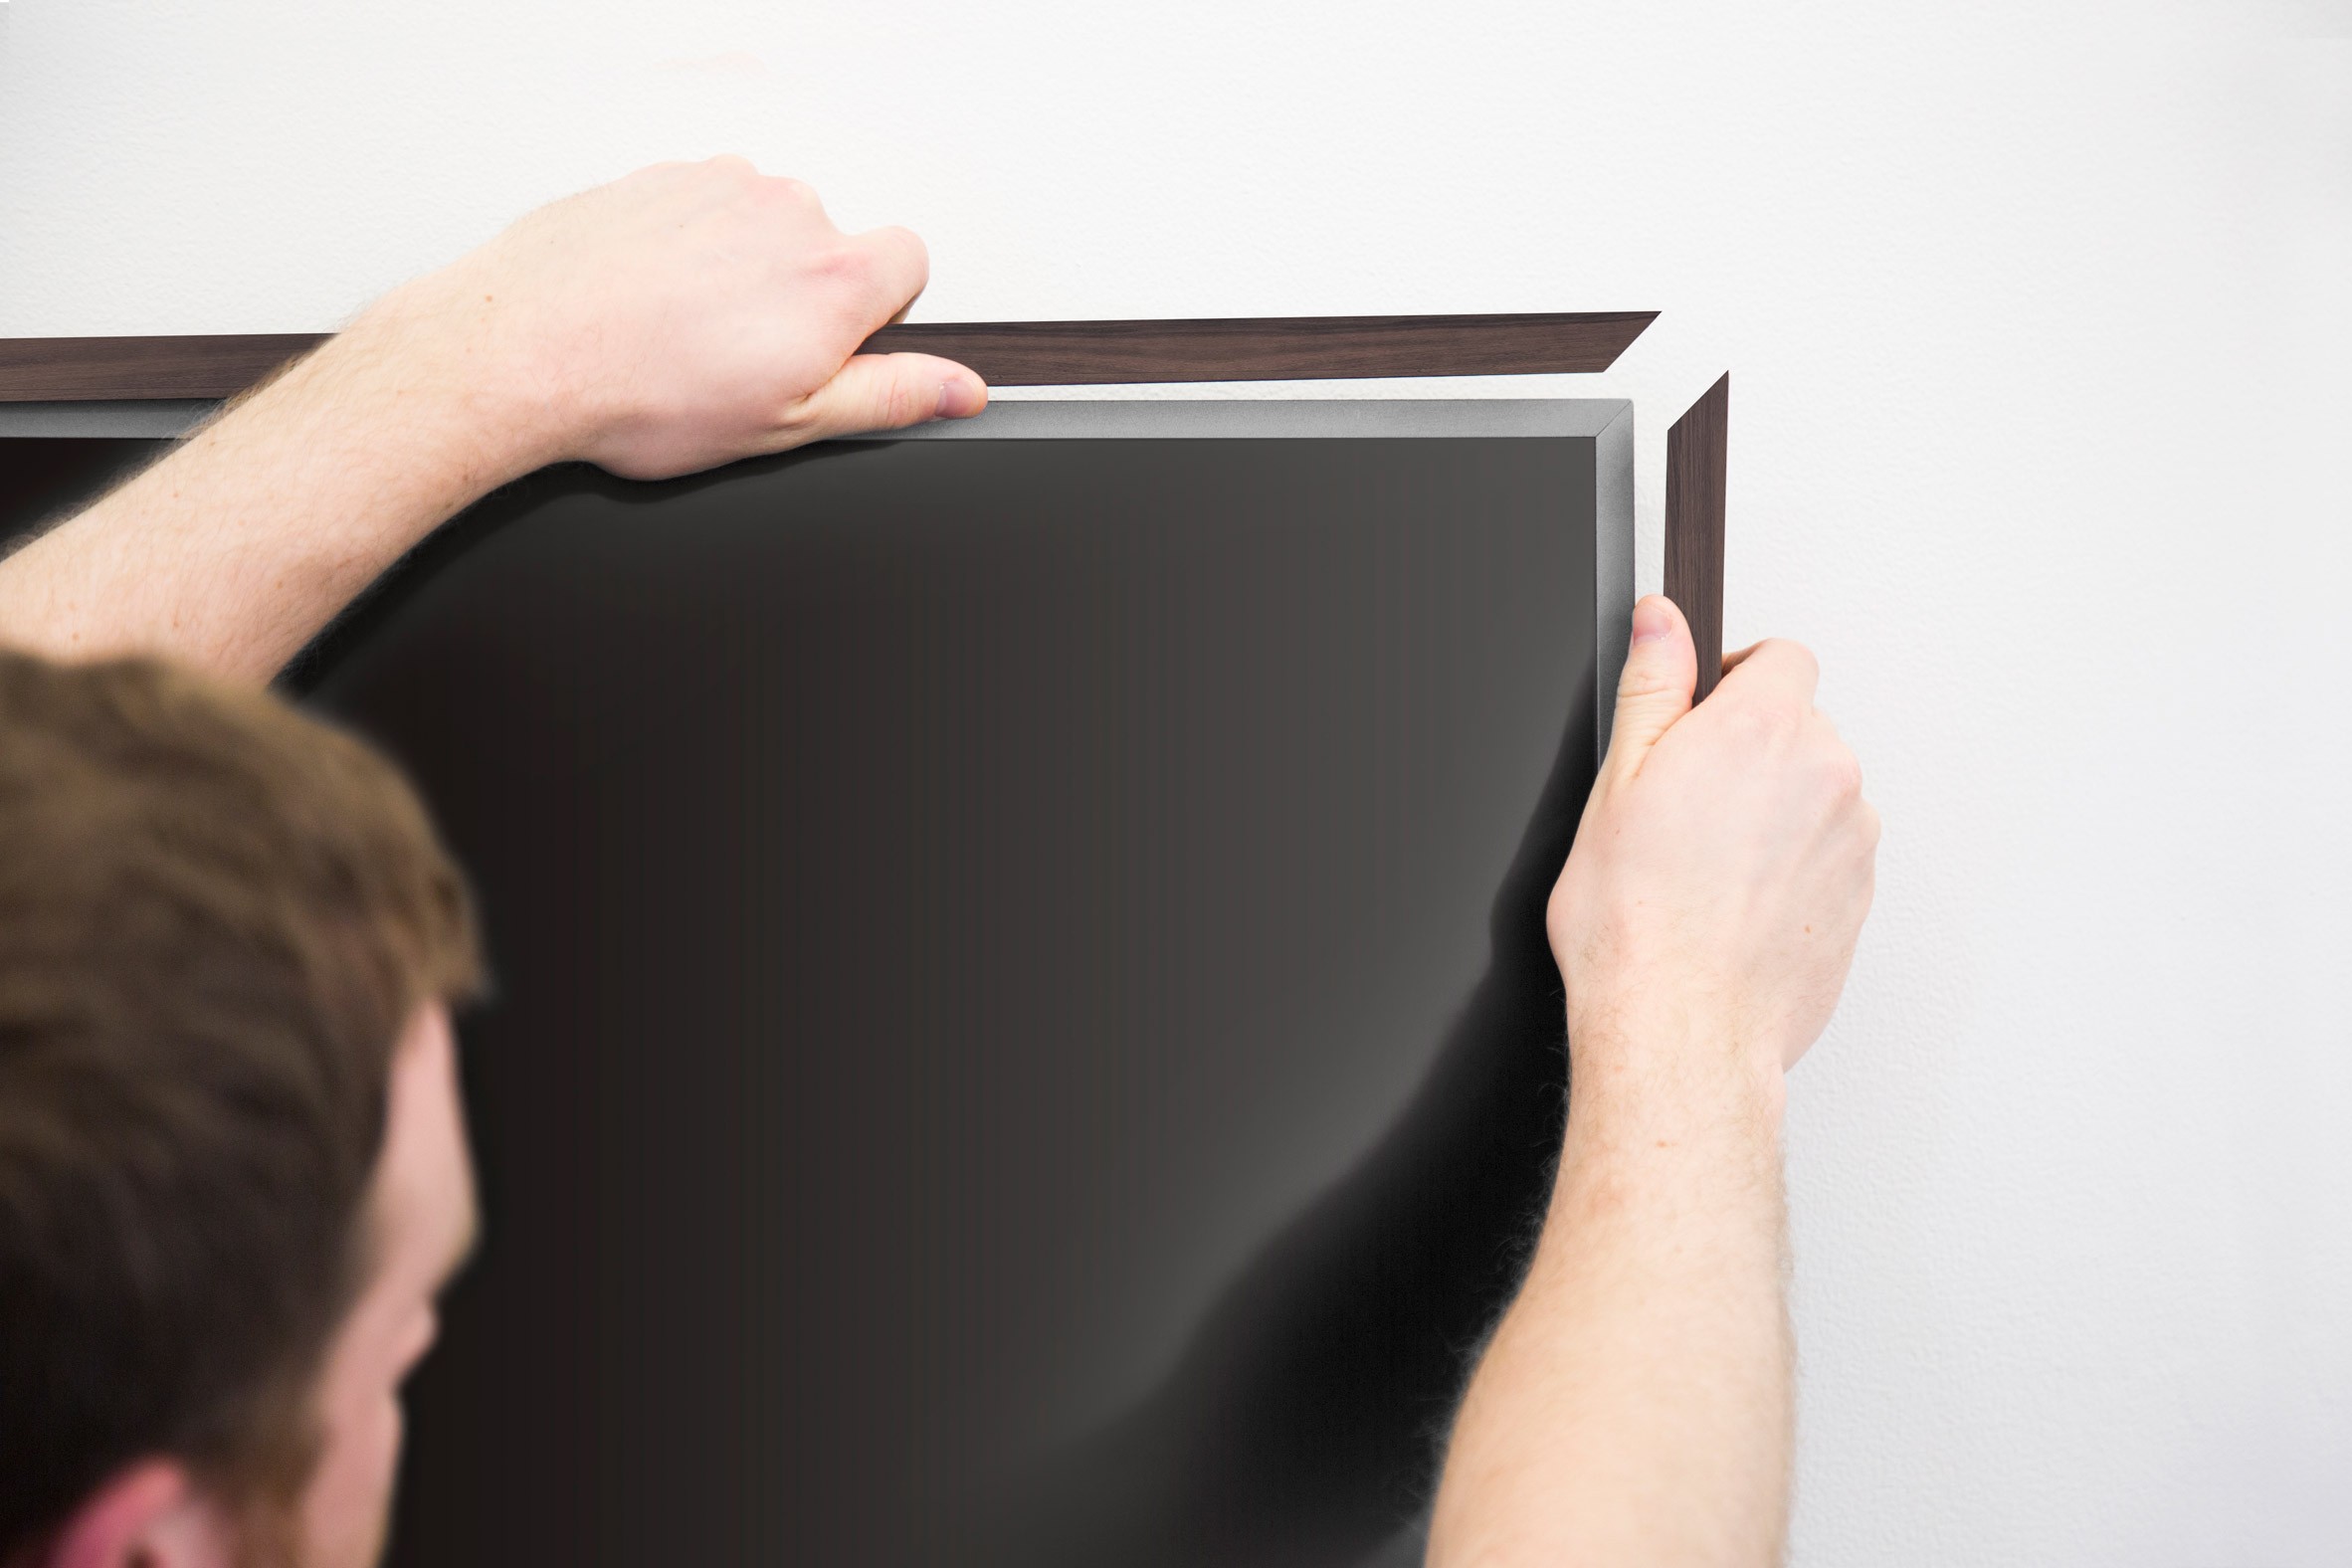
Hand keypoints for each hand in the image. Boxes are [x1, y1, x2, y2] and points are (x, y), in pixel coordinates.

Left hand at [364, 156, 986, 479]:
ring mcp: (718, 185)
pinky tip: (649, 300)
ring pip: (761, 222)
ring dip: (740, 268)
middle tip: (743, 356)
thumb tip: (960, 390)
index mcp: (834, 278)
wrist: (522, 351)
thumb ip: (892, 397)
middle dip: (800, 293)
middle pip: (830, 243)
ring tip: (686, 331)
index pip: (909, 262)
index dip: (877, 313)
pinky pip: (699, 207)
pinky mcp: (660, 175)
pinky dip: (685, 247)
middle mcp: (785, 213)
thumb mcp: (790, 425)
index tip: (832, 346)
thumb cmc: (642, 393)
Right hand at [1547, 595, 1877, 1090]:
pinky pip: (1830, 857)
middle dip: (1751, 752)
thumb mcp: (1617, 783)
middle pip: (1802, 727)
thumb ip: (1652, 683)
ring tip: (1706, 868)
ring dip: (1775, 813)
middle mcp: (1826, 774)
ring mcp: (1852, 840)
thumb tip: (1661, 619)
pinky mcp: (1860, 899)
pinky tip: (1733, 906)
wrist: (1680, 1028)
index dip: (1737, 678)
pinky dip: (1792, 869)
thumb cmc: (1636, 924)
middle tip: (1684, 806)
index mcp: (1762, 729)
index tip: (1702, 714)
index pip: (1782, 658)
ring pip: (1818, 795)